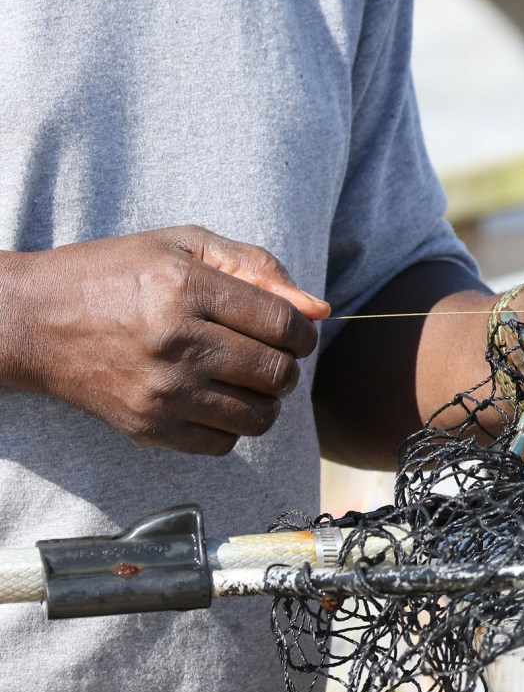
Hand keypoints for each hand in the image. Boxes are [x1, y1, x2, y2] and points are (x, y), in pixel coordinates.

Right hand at [0, 226, 329, 454]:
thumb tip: (319, 309)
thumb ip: (256, 268)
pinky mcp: (148, 429)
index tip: (294, 331)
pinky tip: (213, 399)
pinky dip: (232, 426)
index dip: (302, 330)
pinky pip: (223, 444)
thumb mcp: (182, 246)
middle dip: (287, 365)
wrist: (36, 321)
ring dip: (266, 399)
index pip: (283, 323)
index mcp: (185, 289)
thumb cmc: (115, 274)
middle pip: (278, 373)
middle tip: (268, 354)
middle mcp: (175, 344)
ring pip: (259, 416)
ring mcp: (162, 393)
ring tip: (244, 378)